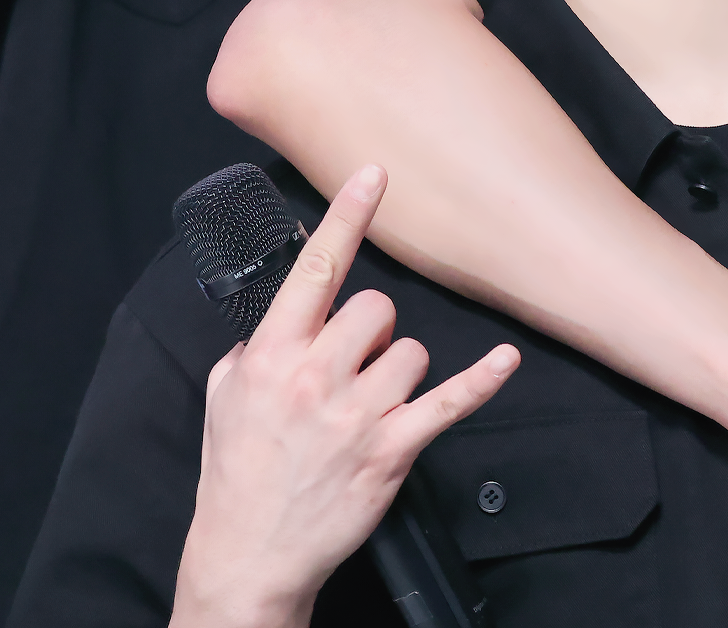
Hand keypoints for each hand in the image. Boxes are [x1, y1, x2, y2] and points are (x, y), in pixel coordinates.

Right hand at [171, 165, 517, 627]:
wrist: (248, 553)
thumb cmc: (237, 474)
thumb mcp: (223, 397)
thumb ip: (257, 346)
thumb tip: (287, 314)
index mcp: (271, 355)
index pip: (316, 270)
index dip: (348, 217)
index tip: (375, 175)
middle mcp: (314, 377)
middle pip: (377, 308)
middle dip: (373, 332)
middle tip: (354, 368)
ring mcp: (356, 414)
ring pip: (412, 350)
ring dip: (400, 373)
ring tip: (370, 406)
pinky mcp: (391, 450)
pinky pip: (448, 401)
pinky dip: (481, 381)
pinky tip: (503, 361)